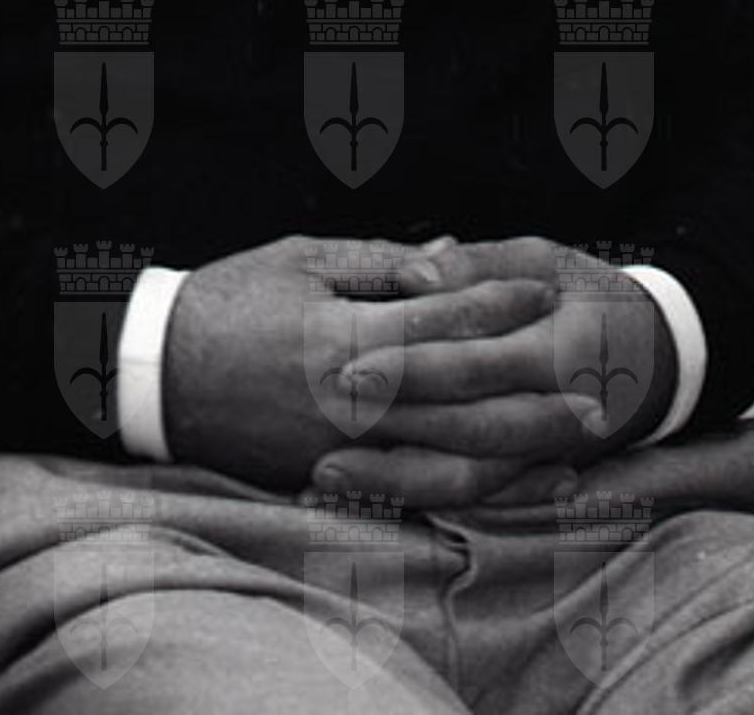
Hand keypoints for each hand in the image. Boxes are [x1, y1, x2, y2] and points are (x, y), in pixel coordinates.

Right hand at [160, 235, 558, 495]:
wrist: (156, 375)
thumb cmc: (228, 302)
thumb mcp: (299, 262)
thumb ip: (378, 266)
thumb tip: (446, 262)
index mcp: (347, 339)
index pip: (444, 321)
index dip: (500, 304)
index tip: (545, 291)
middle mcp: (356, 403)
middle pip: (468, 400)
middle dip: (537, 388)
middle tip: (597, 381)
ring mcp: (346, 451)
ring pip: (454, 457)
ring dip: (521, 448)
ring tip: (572, 438)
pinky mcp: (332, 480)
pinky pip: (418, 491)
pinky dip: (471, 486)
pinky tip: (508, 477)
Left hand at [311, 236, 678, 507]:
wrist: (663, 356)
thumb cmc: (586, 293)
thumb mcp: (541, 260)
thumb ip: (476, 266)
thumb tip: (411, 273)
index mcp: (557, 353)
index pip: (474, 366)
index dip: (408, 369)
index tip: (345, 367)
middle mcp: (558, 413)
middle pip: (469, 432)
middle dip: (392, 430)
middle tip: (323, 420)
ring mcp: (551, 454)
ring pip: (472, 479)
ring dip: (397, 479)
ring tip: (325, 470)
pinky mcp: (539, 475)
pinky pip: (482, 498)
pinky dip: (426, 499)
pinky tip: (371, 493)